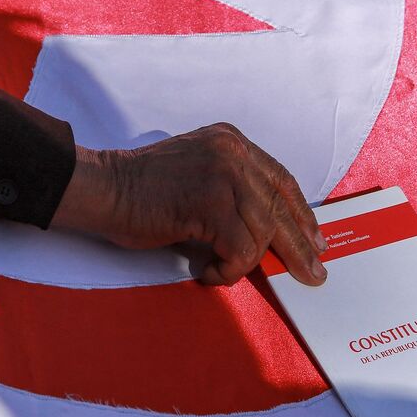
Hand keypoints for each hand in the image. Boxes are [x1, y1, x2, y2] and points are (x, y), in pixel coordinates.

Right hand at [51, 123, 327, 285]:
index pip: (281, 179)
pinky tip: (209, 272)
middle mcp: (233, 154)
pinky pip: (240, 249)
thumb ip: (229, 190)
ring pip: (263, 232)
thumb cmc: (140, 188)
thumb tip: (262, 232)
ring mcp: (224, 176)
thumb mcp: (197, 174)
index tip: (313, 237)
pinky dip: (229, 269)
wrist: (103, 187)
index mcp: (231, 143)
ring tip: (225, 272)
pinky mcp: (211, 205)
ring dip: (247, 262)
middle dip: (299, 245)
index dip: (300, 212)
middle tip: (313, 273)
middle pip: (281, 206)